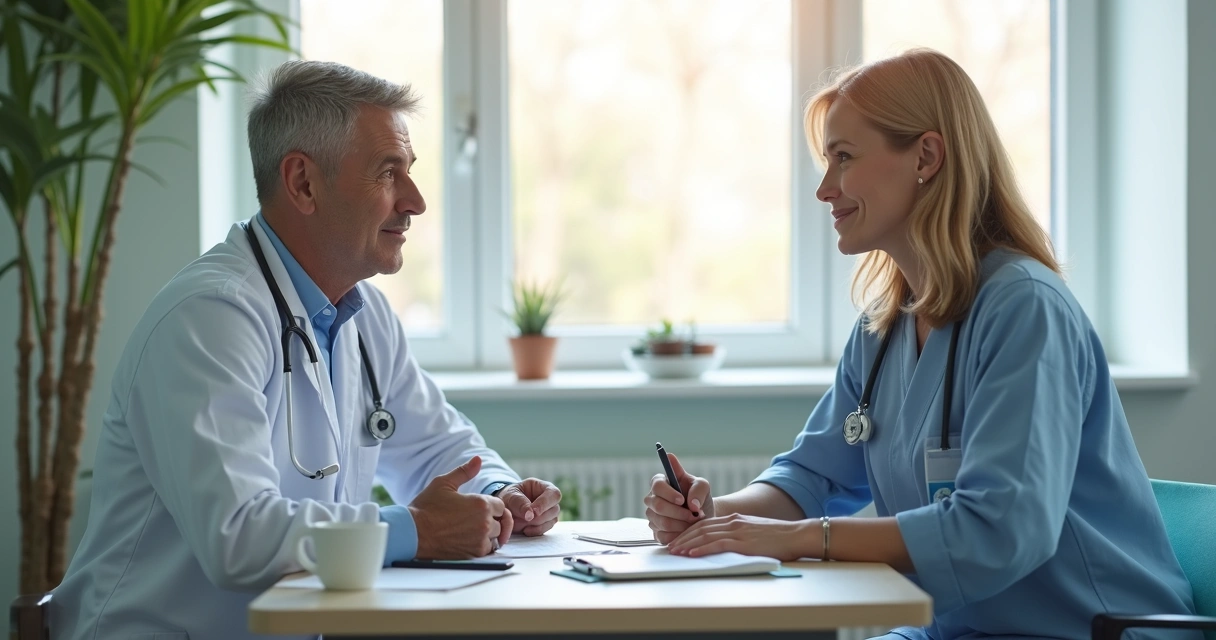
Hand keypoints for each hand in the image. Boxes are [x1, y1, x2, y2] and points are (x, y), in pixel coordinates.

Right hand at [409, 456, 512, 558]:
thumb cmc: (426, 507)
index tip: (477, 508)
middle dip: (491, 519)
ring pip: (496, 536)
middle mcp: (485, 522)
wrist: (412, 533)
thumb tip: (478, 459)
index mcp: (481, 504)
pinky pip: (488, 550)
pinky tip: (468, 539)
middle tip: (472, 519)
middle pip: (501, 521)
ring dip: (488, 533)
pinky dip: (482, 545)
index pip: (500, 505)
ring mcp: (480, 540)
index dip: (490, 506)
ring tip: (470, 529)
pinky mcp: (474, 554)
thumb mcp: (443, 483)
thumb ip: (464, 472)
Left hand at [497, 478, 561, 535]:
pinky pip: (546, 529)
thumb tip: (530, 515)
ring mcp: (549, 512)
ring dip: (536, 525)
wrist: (505, 508)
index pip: (553, 494)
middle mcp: (549, 499)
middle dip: (539, 517)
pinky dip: (535, 531)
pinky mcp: (546, 523)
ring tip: (521, 523)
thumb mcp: (511, 497)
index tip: (534, 512)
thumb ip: (520, 504)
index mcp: (543, 487)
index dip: (545, 504)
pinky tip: (525, 530)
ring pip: (552, 521)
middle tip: (524, 519)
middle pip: (555, 509)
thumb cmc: (509, 497)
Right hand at [643, 452, 713, 544]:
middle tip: (695, 515)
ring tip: (694, 522)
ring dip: (682, 524)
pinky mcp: (656, 532)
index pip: (657, 486)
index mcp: (659, 482)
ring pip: (663, 523)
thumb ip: (698, 490)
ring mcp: (652, 517)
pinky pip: (664, 536)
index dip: (669, 494)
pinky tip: (688, 531)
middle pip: (658, 506)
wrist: (701, 514)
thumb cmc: (698, 496)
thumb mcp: (702, 486)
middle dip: (679, 513)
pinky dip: (679, 535)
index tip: (682, 500)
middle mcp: (651, 499)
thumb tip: (693, 504)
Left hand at [668, 513, 814, 560]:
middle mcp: (733, 522)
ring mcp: (737, 531)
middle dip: (683, 538)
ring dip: (687, 544)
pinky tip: (691, 554)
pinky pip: (717, 544)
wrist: (796, 535)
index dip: (688, 532)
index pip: (705, 524)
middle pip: (700, 529)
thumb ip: (739, 536)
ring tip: (675, 551)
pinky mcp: (742, 542)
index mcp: (735, 520)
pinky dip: (701, 549)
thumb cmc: (779, 538)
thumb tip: (726, 546)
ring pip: (704, 536)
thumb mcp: (754, 532)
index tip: (678, 540)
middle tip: (670, 547)